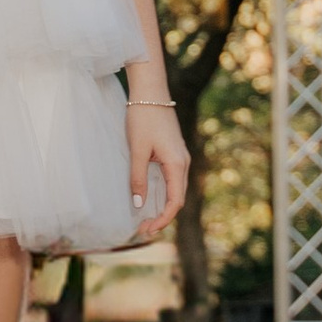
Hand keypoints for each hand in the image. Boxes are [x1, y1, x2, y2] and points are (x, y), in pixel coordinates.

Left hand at [126, 99, 187, 240]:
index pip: (175, 202)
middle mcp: (183, 163)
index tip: (148, 230)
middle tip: (144, 229)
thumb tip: (139, 205)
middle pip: (176, 198)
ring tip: (145, 217)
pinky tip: (149, 196)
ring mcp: (180, 157)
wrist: (150, 91)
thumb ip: (138, 178)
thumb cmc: (143, 118)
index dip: (163, 219)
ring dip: (162, 205)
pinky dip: (162, 192)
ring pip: (174, 189)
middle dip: (162, 216)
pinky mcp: (173, 152)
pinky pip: (171, 178)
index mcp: (177, 164)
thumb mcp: (137, 150)